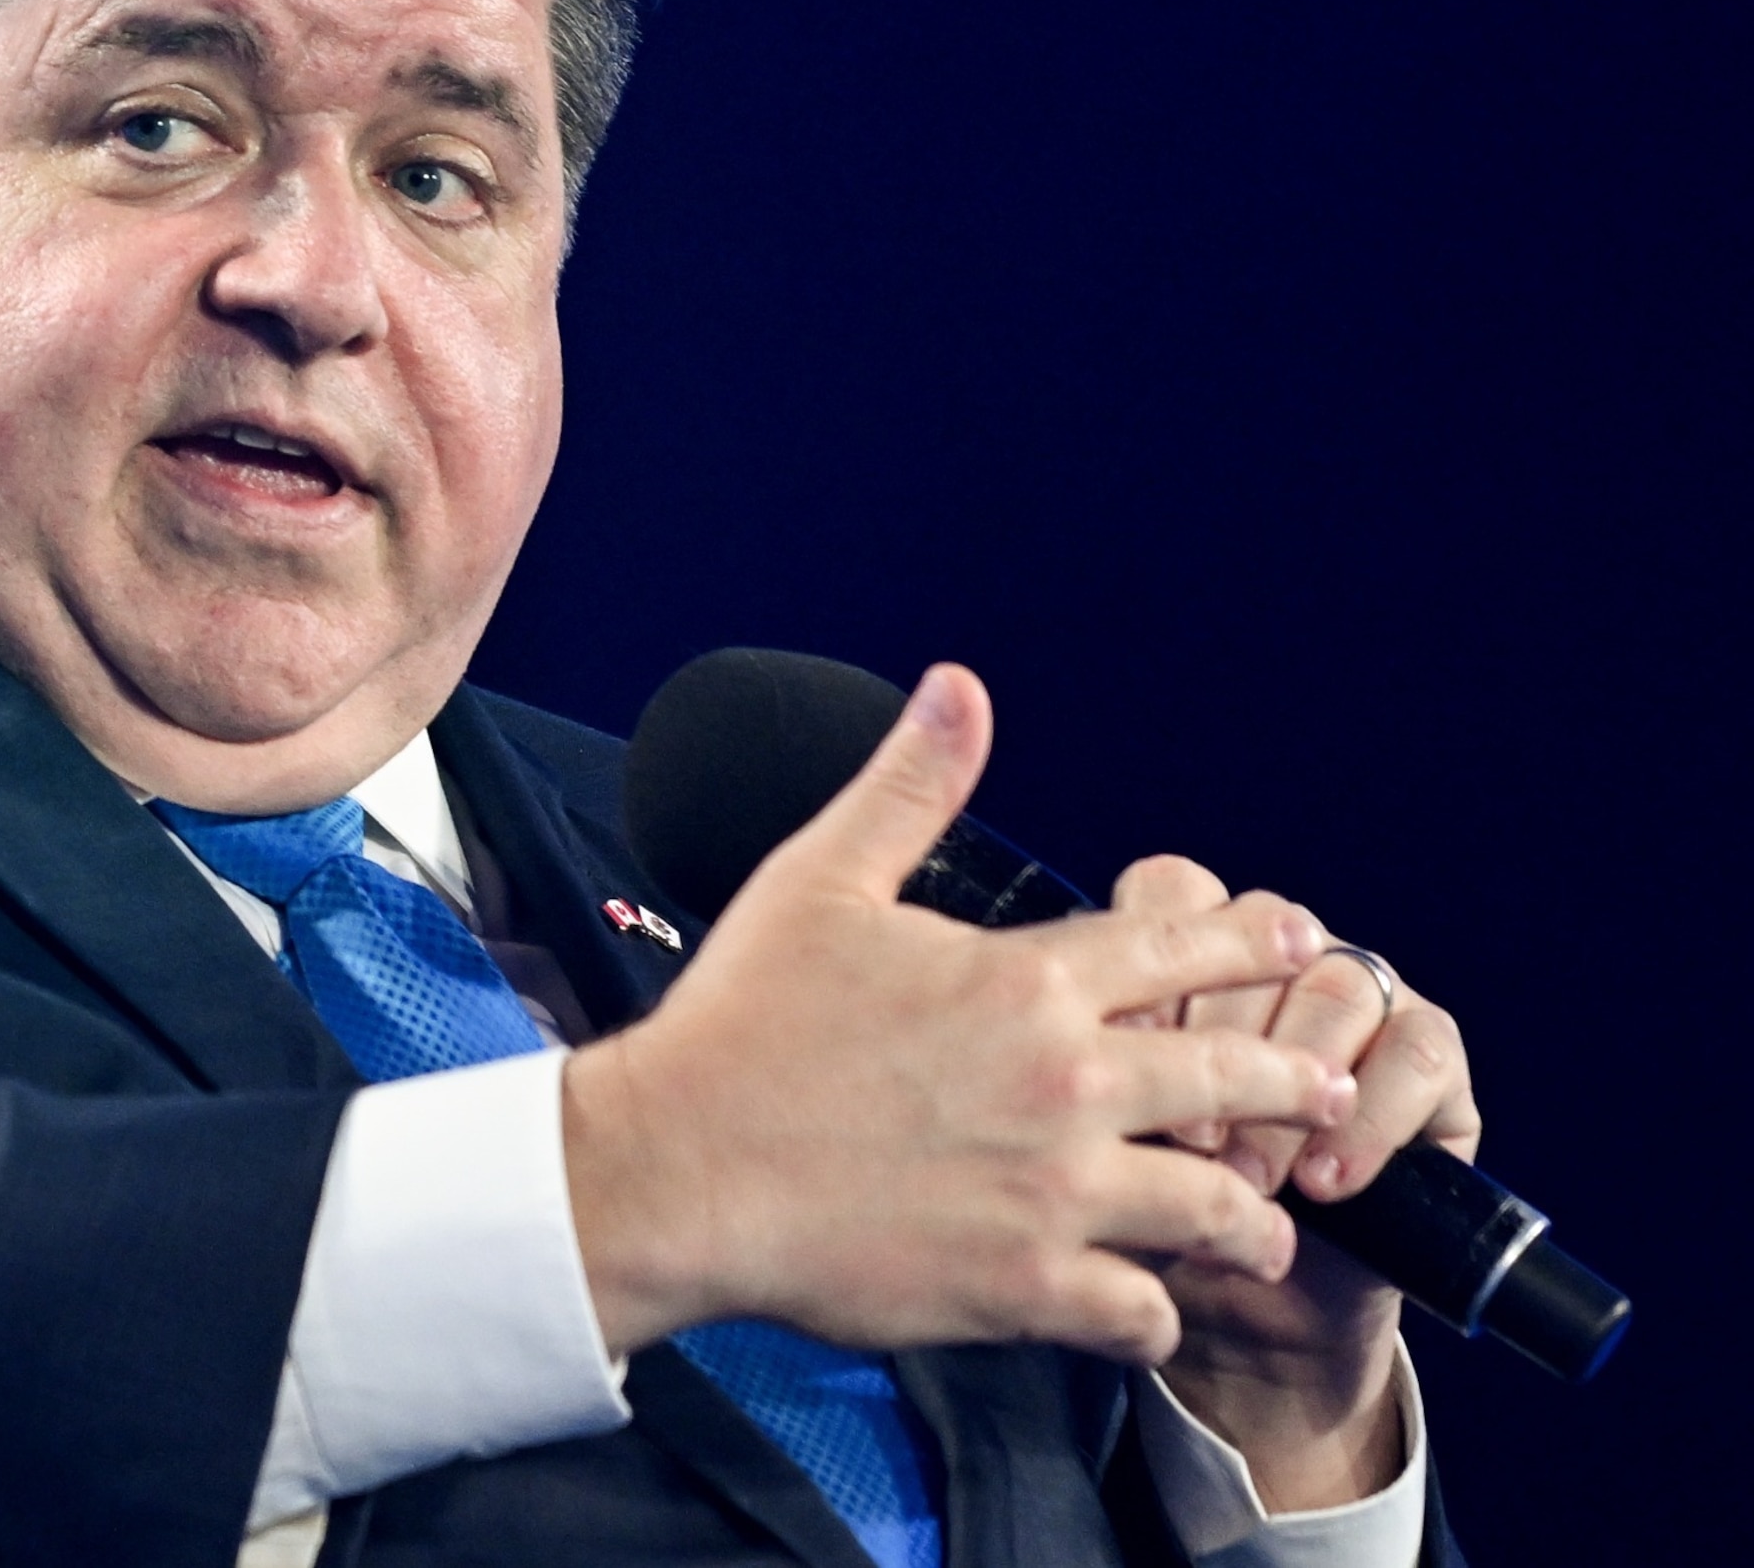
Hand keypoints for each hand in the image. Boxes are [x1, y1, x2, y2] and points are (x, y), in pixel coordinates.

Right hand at [564, 664, 1351, 1362]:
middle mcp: (1063, 1086)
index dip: (1253, 942)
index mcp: (1024, 983)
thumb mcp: (820, 881)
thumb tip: (958, 689)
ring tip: (1265, 1226)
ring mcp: (1052, 1194)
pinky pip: (1140, 1314)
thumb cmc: (737, 1027)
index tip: (1296, 941)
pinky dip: (1156, 1313)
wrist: (674, 1169)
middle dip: (1298, 1081)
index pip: (1183, 949)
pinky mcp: (1022, 1289)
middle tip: (1327, 1087)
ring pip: (1215, 1210)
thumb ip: (909, 787)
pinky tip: (1152, 1305)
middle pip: (1235, 1079)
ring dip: (1250, 1218)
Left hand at [1111, 857, 1480, 1510]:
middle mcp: (1272, 957)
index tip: (1112, 1062)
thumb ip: (1083, 1082)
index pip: (1170, 892)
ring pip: (1339, 986)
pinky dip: (1372, 1117)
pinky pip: (1418, 1049)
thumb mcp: (1096, 1147)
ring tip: (1247, 1176)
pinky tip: (1326, 1182)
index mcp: (1182, 950)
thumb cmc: (1147, 1214)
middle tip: (1180, 1144)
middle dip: (1214, 1043)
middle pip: (1256, 936)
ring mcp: (1359, 993)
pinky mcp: (1429, 1052)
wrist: (1243, 1313)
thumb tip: (1070, 1059)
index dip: (1147, 971)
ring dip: (1291, 1084)